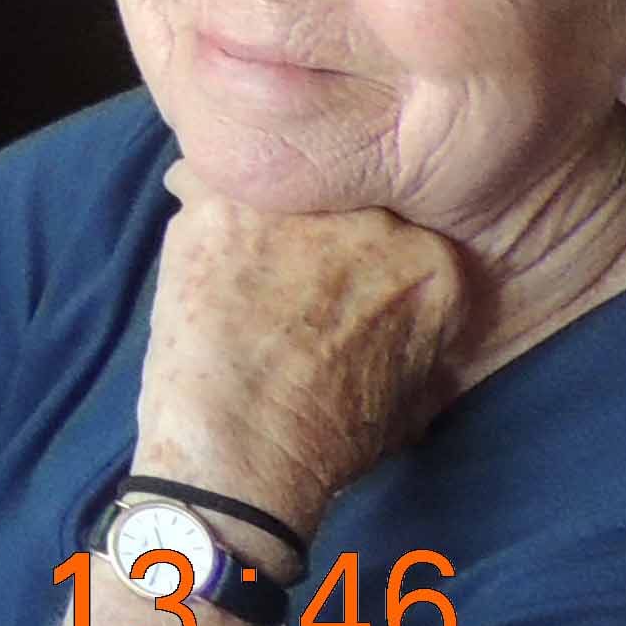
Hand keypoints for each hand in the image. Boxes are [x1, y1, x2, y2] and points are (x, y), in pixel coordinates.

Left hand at [130, 166, 475, 537]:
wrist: (245, 451)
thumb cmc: (330, 437)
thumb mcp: (416, 389)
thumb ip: (421, 330)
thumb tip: (413, 315)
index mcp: (434, 262)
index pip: (398, 222)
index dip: (355, 242)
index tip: (327, 262)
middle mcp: (377, 221)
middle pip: (339, 192)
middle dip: (310, 218)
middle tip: (279, 254)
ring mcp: (297, 207)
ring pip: (273, 177)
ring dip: (253, 203)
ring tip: (234, 246)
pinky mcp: (223, 206)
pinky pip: (200, 174)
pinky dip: (193, 192)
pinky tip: (191, 223)